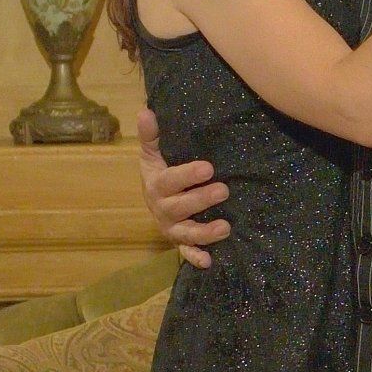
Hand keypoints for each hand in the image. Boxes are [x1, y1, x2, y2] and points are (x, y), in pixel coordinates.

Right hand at [136, 105, 230, 268]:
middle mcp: (162, 209)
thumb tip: (145, 110)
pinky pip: (187, 253)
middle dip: (202, 200)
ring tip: (226, 227)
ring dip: (205, 233)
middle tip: (224, 190)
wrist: (155, 199)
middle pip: (180, 208)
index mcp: (156, 186)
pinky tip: (210, 261)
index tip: (209, 167)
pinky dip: (196, 258)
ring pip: (186, 234)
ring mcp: (172, 228)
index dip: (188, 175)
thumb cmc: (159, 172)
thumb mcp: (153, 153)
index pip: (170, 180)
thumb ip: (151, 135)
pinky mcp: (180, 242)